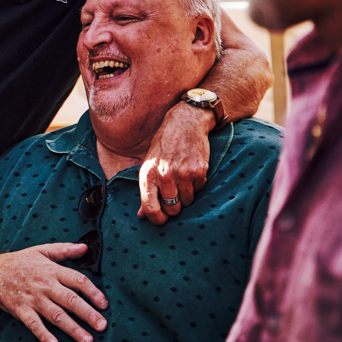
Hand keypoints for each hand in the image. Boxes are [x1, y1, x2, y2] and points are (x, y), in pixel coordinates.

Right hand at [0, 244, 108, 341]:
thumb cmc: (20, 262)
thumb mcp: (42, 251)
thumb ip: (64, 249)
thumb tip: (85, 247)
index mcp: (52, 270)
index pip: (77, 280)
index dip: (93, 292)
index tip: (104, 304)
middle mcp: (45, 285)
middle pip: (70, 300)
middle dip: (88, 314)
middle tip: (102, 326)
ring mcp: (33, 298)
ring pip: (56, 315)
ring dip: (72, 328)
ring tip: (87, 340)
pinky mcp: (21, 310)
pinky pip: (33, 324)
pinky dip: (43, 334)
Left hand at [137, 102, 210, 224]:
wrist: (185, 122)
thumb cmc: (164, 144)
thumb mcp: (149, 164)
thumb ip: (147, 190)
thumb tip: (141, 215)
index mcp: (148, 174)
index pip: (150, 208)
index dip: (157, 219)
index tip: (161, 219)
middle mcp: (164, 176)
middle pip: (172, 209)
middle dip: (174, 207)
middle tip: (174, 196)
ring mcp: (183, 174)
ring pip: (187, 202)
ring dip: (186, 195)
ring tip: (182, 179)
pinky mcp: (199, 171)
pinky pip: (199, 190)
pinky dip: (196, 185)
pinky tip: (191, 171)